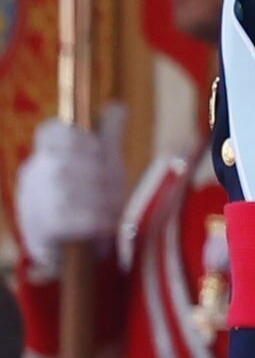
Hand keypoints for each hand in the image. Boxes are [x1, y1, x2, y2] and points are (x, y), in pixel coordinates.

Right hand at [15, 103, 126, 273]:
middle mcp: (33, 175)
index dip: (75, 138)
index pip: (49, 132)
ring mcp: (32, 203)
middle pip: (64, 163)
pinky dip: (91, 220)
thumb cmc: (89, 196)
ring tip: (115, 208)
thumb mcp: (101, 163)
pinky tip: (106, 224)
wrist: (75, 251)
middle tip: (117, 185)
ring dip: (98, 199)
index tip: (99, 149)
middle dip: (97, 175)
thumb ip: (108, 135)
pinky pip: (65, 220)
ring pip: (66, 192)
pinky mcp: (39, 231)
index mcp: (45, 153)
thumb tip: (118, 105)